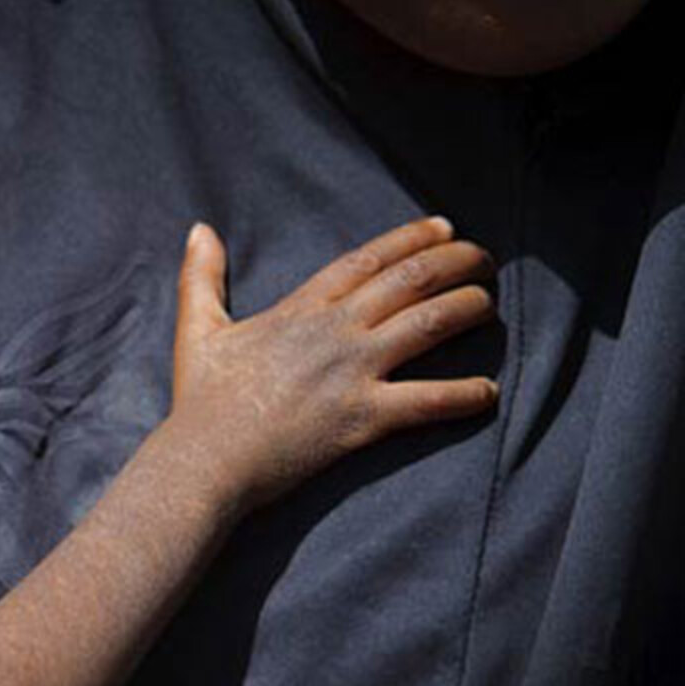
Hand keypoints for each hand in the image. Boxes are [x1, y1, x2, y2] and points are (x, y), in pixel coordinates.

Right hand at [164, 216, 497, 509]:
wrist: (205, 458)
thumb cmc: (200, 399)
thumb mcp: (197, 328)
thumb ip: (201, 276)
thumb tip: (199, 229)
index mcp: (300, 309)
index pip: (366, 260)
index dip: (410, 238)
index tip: (442, 227)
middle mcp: (334, 332)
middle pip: (409, 281)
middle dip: (455, 262)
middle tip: (484, 257)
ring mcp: (352, 372)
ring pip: (428, 326)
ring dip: (467, 309)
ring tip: (490, 304)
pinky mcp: (364, 418)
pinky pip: (428, 401)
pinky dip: (464, 395)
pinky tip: (488, 391)